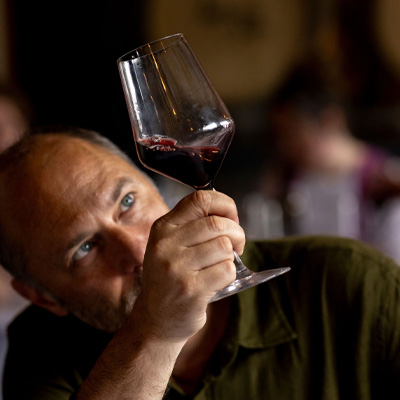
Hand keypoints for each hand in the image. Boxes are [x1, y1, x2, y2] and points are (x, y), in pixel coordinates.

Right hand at [132, 190, 243, 342]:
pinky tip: (217, 280)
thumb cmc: (169, 278)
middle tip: (236, 244)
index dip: (224, 204)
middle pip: (217, 224)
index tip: (231, 216)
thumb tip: (229, 214)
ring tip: (221, 264)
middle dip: (236, 233)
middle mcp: (166, 245)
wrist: (155, 320)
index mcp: (163, 228)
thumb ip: (192, 226)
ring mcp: (177, 267)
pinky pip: (227, 270)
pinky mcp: (191, 290)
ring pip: (225, 246)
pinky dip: (229, 274)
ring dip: (231, 256)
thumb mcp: (169, 246)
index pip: (199, 199)